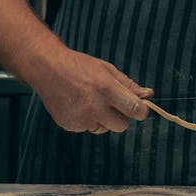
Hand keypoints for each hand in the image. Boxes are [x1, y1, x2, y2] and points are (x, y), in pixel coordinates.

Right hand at [34, 50, 152, 133]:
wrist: (47, 69)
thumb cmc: (80, 66)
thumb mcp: (106, 69)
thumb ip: (128, 85)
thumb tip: (148, 95)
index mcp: (107, 89)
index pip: (135, 110)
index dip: (141, 111)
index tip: (139, 108)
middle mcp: (95, 107)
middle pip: (122, 126)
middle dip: (121, 117)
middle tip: (111, 103)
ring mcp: (81, 119)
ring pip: (104, 128)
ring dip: (102, 119)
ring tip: (89, 101)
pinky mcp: (70, 125)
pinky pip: (87, 128)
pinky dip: (86, 120)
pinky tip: (77, 105)